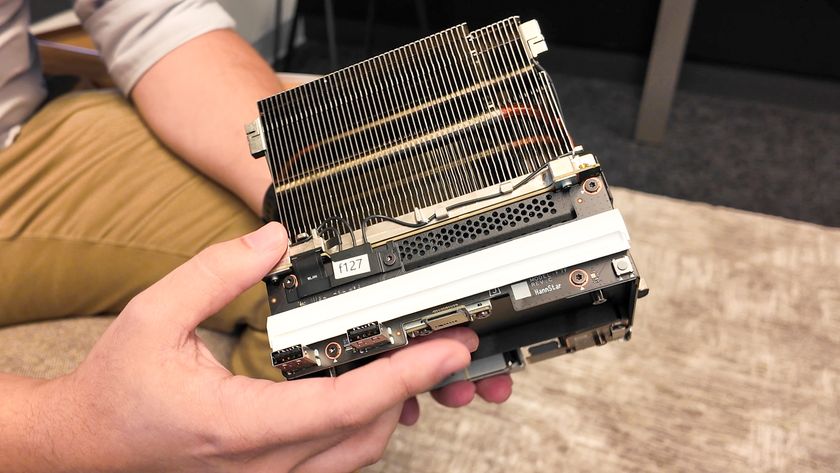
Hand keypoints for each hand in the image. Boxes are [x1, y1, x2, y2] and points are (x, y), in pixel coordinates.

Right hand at [20, 223, 508, 471]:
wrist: (86, 444)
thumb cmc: (117, 389)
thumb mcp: (153, 315)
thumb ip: (215, 272)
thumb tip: (273, 241)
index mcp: (240, 425)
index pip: (344, 404)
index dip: (405, 375)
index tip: (446, 350)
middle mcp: (263, 464)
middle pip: (368, 432)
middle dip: (414, 388)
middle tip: (446, 344)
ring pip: (359, 453)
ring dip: (394, 408)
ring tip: (416, 361)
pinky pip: (337, 459)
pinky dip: (365, 424)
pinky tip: (372, 390)